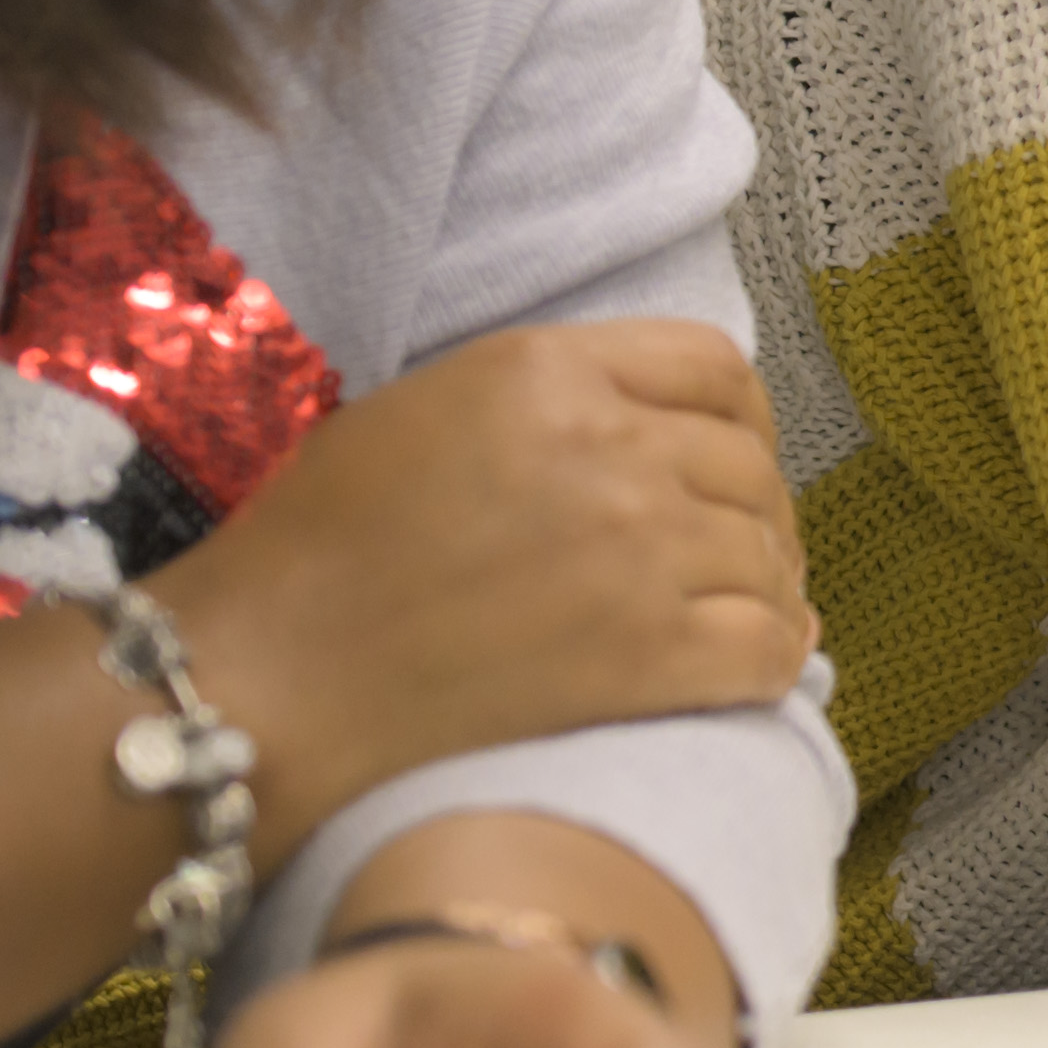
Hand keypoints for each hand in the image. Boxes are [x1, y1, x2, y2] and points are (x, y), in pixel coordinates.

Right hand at [163, 319, 810, 852]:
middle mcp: (610, 448)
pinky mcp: (646, 657)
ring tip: (748, 610)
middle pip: (749, 464)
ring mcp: (637, 552)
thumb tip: (645, 425)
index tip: (731, 457)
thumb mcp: (424, 410)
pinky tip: (764, 663)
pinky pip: (769, 647)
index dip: (740, 417)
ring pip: (768, 555)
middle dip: (755, 508)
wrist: (267, 680)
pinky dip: (780, 656)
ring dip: (769, 584)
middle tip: (738, 552)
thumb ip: (547, 396)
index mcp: (549, 371)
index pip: (715, 368)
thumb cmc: (315, 551)